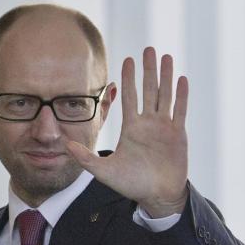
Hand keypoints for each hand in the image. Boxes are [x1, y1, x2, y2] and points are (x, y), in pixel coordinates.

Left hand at [66, 47, 188, 217]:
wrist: (155, 196)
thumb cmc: (131, 184)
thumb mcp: (103, 171)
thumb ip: (85, 157)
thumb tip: (64, 145)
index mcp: (131, 128)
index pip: (129, 98)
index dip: (128, 79)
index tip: (126, 60)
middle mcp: (148, 123)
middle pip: (148, 90)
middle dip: (148, 70)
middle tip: (148, 49)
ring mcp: (164, 127)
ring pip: (165, 96)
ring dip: (166, 76)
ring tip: (166, 56)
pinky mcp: (178, 134)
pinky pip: (179, 111)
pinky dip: (180, 95)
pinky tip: (180, 79)